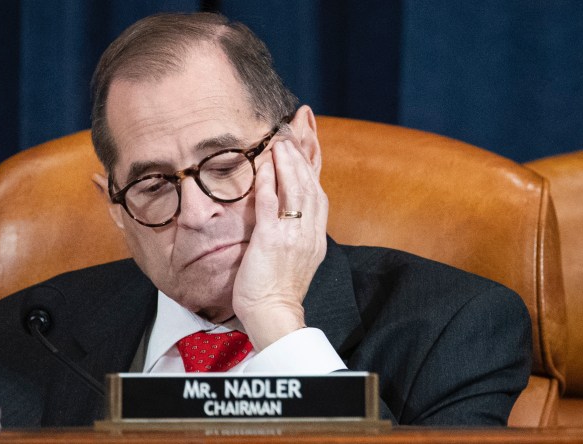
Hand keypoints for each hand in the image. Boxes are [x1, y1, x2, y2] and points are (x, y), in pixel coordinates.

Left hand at [232, 136, 327, 350]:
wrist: (274, 314)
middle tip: (293, 132)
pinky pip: (271, 204)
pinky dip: (269, 181)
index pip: (318, 193)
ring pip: (296, 190)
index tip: (308, 143)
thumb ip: (297, 235)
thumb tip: (290, 216)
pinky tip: (264, 165)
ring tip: (280, 142)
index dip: (313, 166)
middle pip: (311, 185)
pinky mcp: (272, 240)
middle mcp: (309, 232)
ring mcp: (293, 235)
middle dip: (303, 155)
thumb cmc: (279, 291)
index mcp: (315, 237)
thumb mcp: (296, 259)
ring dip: (288, 162)